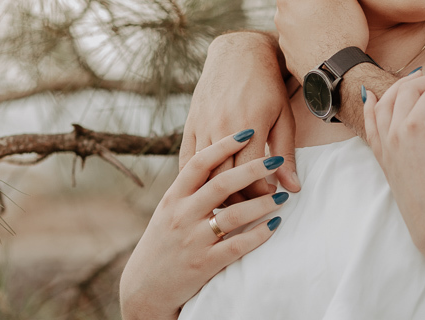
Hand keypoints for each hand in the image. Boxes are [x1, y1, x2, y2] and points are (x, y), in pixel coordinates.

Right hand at [120, 130, 287, 319]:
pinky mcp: (203, 264)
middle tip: (276, 160)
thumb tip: (219, 163)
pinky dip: (259, 234)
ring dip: (263, 202)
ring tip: (282, 195)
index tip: (247, 132)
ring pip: (234, 214)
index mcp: (173, 197)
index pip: (199, 163)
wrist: (142, 291)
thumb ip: (192, 189)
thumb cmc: (162, 244)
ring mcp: (192, 240)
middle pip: (222, 183)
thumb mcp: (169, 212)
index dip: (224, 145)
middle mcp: (181, 215)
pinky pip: (237, 245)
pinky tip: (275, 224)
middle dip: (253, 168)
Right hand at [179, 32, 299, 200]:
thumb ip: (286, 154)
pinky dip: (197, 179)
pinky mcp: (189, 125)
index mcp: (250, 127)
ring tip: (235, 199)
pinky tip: (210, 187)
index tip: (271, 198)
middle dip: (240, 199)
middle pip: (225, 180)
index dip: (261, 194)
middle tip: (253, 204)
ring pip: (205, 174)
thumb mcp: (284, 118)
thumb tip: (293, 188)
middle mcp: (222, 128)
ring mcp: (202, 127)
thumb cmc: (268, 87)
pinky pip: (187, 162)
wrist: (239, 55)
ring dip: (218, 192)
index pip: (251, 177)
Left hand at [275, 0, 368, 78]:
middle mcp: (280, 15)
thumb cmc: (343, 31)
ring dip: (311, 6)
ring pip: (297, 11)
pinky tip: (327, 33)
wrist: (339, 77)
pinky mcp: (291, 54)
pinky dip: (311, 27)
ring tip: (334, 11)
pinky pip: (300, 32)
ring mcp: (284, 36)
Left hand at [363, 74, 424, 256]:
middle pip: (410, 89)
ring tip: (418, 79)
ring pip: (386, 102)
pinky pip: (370, 125)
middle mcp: (396, 130)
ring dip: (402, 86)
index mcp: (418, 124)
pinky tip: (370, 96)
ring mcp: (387, 145)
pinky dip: (370, 107)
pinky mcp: (384, 159)